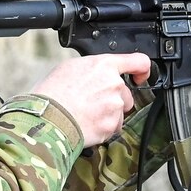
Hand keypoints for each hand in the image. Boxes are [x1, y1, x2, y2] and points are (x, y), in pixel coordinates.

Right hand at [32, 52, 153, 148]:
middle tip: (92, 103)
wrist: (47, 118)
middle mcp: (114, 85)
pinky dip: (102, 128)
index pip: (138, 62)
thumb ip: (92, 69)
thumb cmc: (52, 93)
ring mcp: (115, 106)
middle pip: (126, 94)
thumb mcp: (69, 68)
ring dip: (108, 115)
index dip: (142, 70)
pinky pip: (112, 128)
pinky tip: (86, 124)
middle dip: (114, 100)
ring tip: (85, 114)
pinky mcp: (111, 126)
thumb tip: (96, 73)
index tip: (140, 77)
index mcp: (104, 66)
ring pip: (119, 112)